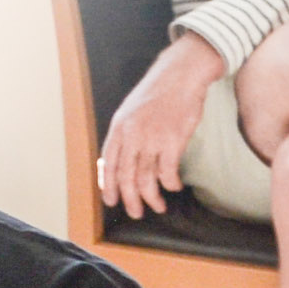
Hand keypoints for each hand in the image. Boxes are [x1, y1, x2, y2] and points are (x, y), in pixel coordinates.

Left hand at [93, 38, 228, 216]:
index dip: (108, 185)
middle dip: (129, 199)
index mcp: (119, 127)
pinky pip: (167, 172)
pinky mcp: (172, 140)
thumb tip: (119, 160)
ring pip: (146, 178)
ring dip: (151, 197)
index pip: (108, 163)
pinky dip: (170, 183)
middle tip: (135, 212)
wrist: (180, 75)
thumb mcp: (130, 110)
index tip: (111, 200)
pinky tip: (173, 186)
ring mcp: (151, 138)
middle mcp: (132, 134)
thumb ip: (124, 134)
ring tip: (157, 206)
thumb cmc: (157, 93)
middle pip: (125, 176)